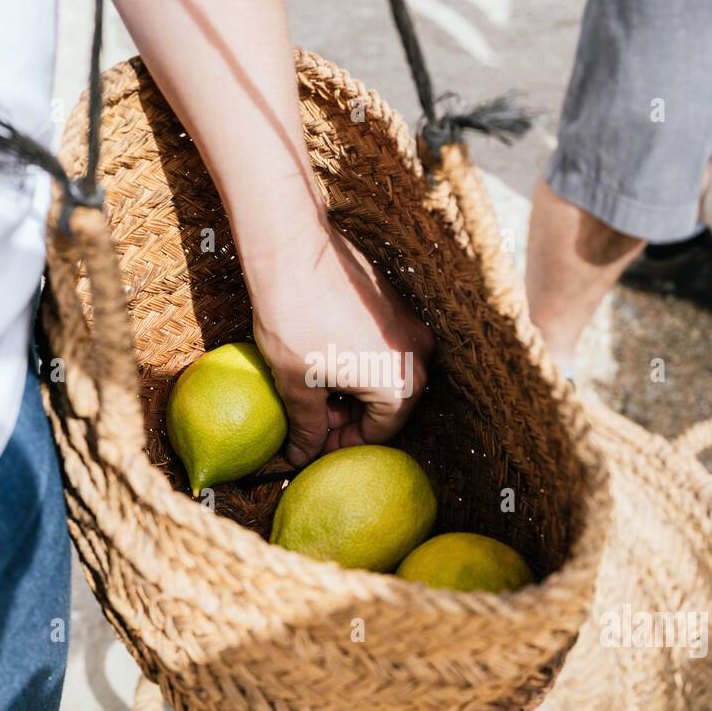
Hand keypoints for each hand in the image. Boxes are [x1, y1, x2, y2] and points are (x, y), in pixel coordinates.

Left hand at [248, 223, 433, 467]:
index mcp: (401, 386)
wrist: (293, 252)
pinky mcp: (398, 305)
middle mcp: (418, 357)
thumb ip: (306, 429)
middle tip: (311, 418)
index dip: (341, 445)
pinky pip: (384, 349)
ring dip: (353, 390)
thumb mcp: (296, 387)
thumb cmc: (295, 321)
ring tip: (313, 387)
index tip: (313, 444)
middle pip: (387, 406)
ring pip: (384, 376)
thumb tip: (300, 457)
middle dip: (348, 418)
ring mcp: (412, 327)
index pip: (378, 434)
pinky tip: (324, 358)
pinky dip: (359, 363)